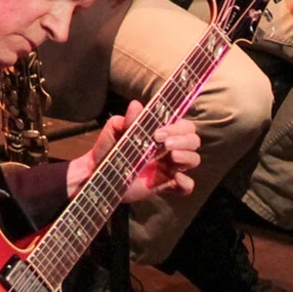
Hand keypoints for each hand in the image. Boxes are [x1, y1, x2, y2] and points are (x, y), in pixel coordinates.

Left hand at [65, 100, 199, 204]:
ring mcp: (169, 167)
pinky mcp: (166, 185)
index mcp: (161, 133)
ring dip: (187, 157)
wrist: (98, 174)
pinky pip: (186, 187)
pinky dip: (185, 183)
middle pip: (193, 140)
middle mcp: (169, 148)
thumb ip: (127, 120)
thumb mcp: (115, 132)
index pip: (183, 125)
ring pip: (194, 159)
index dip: (177, 127)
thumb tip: (136, 105)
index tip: (158, 132)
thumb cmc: (108, 149)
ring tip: (172, 158)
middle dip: (183, 140)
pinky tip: (175, 179)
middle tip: (165, 145)